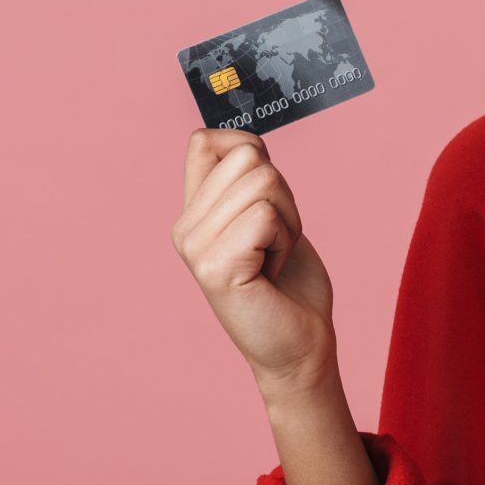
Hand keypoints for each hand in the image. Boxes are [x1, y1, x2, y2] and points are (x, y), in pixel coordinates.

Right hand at [171, 126, 338, 394]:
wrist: (300, 345)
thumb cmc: (290, 282)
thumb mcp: (270, 215)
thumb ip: (250, 179)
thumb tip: (248, 140)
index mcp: (192, 212)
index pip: (206, 140)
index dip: (251, 154)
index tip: (266, 203)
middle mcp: (184, 228)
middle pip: (247, 155)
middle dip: (282, 195)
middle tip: (275, 241)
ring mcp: (195, 248)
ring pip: (263, 182)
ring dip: (288, 219)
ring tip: (273, 257)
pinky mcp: (215, 267)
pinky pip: (266, 215)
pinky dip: (285, 240)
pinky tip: (272, 271)